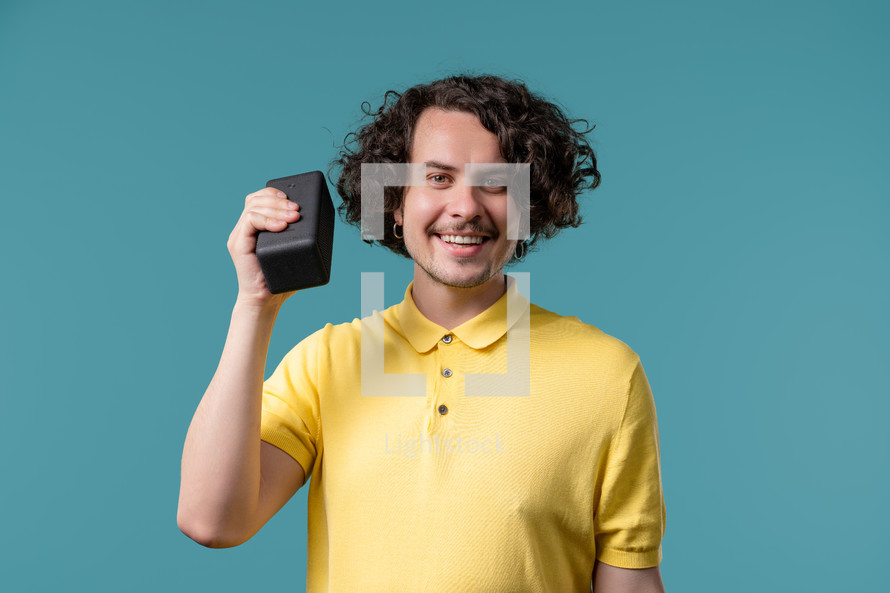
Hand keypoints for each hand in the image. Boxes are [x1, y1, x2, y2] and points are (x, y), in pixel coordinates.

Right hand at [227, 187, 300, 308]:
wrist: (264, 301)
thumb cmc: (280, 280)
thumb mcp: (292, 253)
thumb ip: (298, 238)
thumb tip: (321, 225)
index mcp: (254, 228)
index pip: (258, 199)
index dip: (273, 193)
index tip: (291, 198)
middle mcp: (244, 229)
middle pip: (255, 200)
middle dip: (278, 200)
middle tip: (296, 209)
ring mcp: (239, 236)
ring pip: (253, 208)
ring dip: (276, 209)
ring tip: (293, 217)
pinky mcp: (238, 244)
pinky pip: (249, 221)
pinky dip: (267, 221)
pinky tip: (281, 226)